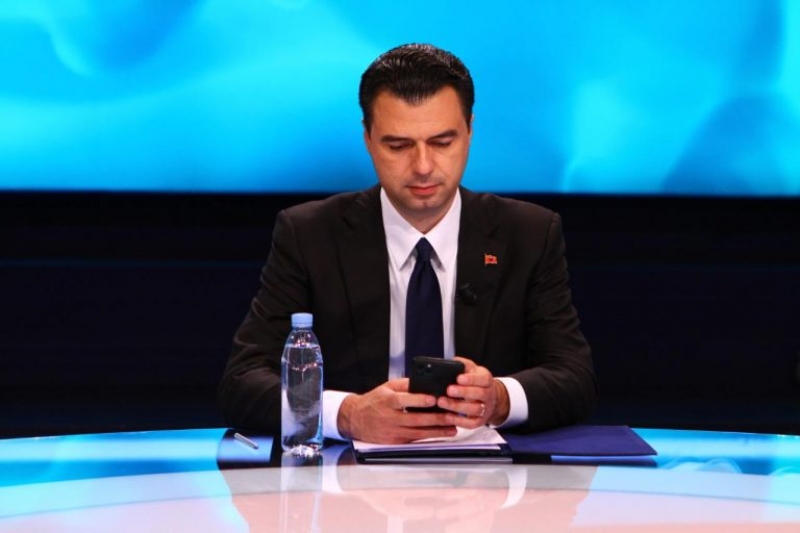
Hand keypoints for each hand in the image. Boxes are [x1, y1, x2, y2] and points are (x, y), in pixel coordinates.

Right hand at [337, 378, 457, 443]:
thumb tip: (425, 383)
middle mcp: (391, 417)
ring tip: (453, 427)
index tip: (434, 399)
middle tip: (452, 415)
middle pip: (416, 420)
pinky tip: (441, 434)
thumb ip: (405, 385)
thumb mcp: (387, 387)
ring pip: (419, 433)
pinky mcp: (396, 441)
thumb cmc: (374, 401)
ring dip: (438, 431)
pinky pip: (415, 439)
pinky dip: (430, 437)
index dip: (420, 400)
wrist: (356, 419)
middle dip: (436, 418)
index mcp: (388, 401)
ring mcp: (393, 431)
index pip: (405, 400)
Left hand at [438, 357, 510, 427]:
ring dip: (457, 406)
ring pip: (475, 409)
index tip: (458, 378)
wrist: (489, 399)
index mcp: (486, 380)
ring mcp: (485, 409)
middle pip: (479, 394)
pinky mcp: (479, 421)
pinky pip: (471, 424)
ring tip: (442, 402)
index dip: (471, 379)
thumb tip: (452, 361)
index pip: (483, 379)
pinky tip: (447, 416)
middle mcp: (488, 395)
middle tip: (448, 390)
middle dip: (463, 392)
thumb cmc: (476, 382)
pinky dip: (459, 421)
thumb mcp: (472, 370)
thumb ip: (463, 365)